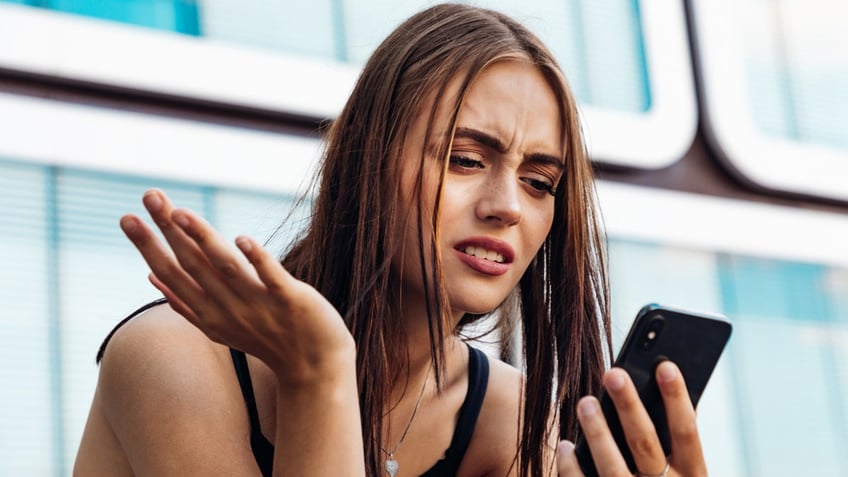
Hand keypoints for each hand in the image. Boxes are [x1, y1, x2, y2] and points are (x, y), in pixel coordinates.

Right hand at [119, 189, 353, 383]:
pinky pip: (270, 276)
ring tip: (181, 212)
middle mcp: (227, 309)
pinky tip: (242, 238)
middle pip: (191, 264)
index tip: (127, 217)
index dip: (148, 246)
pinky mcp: (290, 300)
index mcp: (208, 312)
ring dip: (203, 237)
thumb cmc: (266, 339)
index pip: (171, 274)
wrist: (314, 368)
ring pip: (225, 267)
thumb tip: (150, 276)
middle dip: (166, 231)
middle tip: (148, 196)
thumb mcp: (218, 325)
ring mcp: (258, 305)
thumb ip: (185, 302)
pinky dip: (256, 258)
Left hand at [556, 361, 707, 476]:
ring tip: (585, 402)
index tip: (665, 365)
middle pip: (645, 444)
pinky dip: (573, 467)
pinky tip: (567, 444)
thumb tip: (658, 386)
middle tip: (613, 373)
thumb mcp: (683, 474)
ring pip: (612, 467)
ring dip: (597, 431)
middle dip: (628, 407)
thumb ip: (674, 441)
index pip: (687, 433)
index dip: (677, 399)